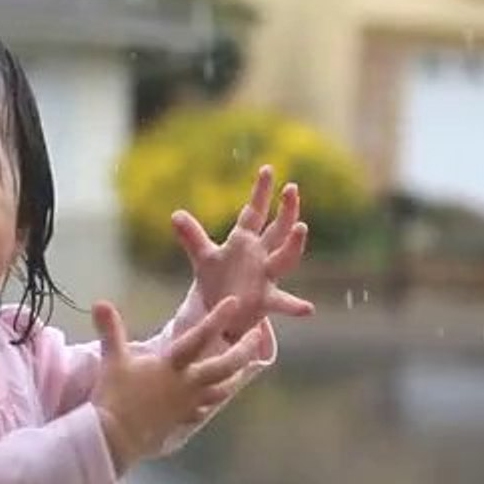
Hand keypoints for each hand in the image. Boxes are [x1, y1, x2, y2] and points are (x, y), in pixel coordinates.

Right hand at [90, 296, 259, 474]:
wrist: (115, 438)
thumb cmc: (116, 396)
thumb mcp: (112, 360)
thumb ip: (111, 330)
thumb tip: (99, 302)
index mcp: (172, 366)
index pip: (199, 337)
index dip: (217, 318)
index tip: (234, 302)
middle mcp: (186, 384)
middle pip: (224, 366)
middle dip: (243, 350)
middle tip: (258, 335)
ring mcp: (187, 404)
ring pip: (221, 390)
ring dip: (235, 378)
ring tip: (246, 369)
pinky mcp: (181, 420)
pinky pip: (202, 411)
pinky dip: (210, 403)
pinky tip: (212, 402)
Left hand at [172, 165, 314, 340]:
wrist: (222, 315)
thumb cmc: (218, 283)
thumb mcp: (205, 257)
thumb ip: (192, 236)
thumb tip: (175, 214)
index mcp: (245, 242)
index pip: (255, 211)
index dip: (261, 191)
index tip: (267, 168)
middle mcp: (261, 256)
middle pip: (277, 229)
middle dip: (286, 209)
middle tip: (292, 188)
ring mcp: (266, 277)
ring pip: (284, 258)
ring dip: (293, 244)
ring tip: (301, 227)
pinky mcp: (265, 300)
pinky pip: (283, 302)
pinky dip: (295, 306)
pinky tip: (308, 308)